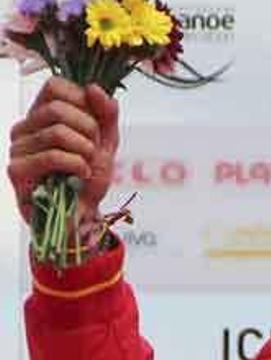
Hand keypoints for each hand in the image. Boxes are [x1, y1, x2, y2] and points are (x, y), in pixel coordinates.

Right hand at [7, 77, 118, 224]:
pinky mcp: (16, 171)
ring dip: (85, 150)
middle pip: (57, 108)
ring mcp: (17, 148)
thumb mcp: (106, 141)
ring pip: (56, 132)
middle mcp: (24, 128)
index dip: (82, 101)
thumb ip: (106, 113)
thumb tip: (94, 88)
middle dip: (89, 130)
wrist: (82, 215)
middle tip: (93, 150)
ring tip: (88, 165)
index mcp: (41, 115)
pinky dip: (77, 165)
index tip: (95, 125)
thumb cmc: (88, 177)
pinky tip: (82, 174)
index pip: (54, 86)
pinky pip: (51, 156)